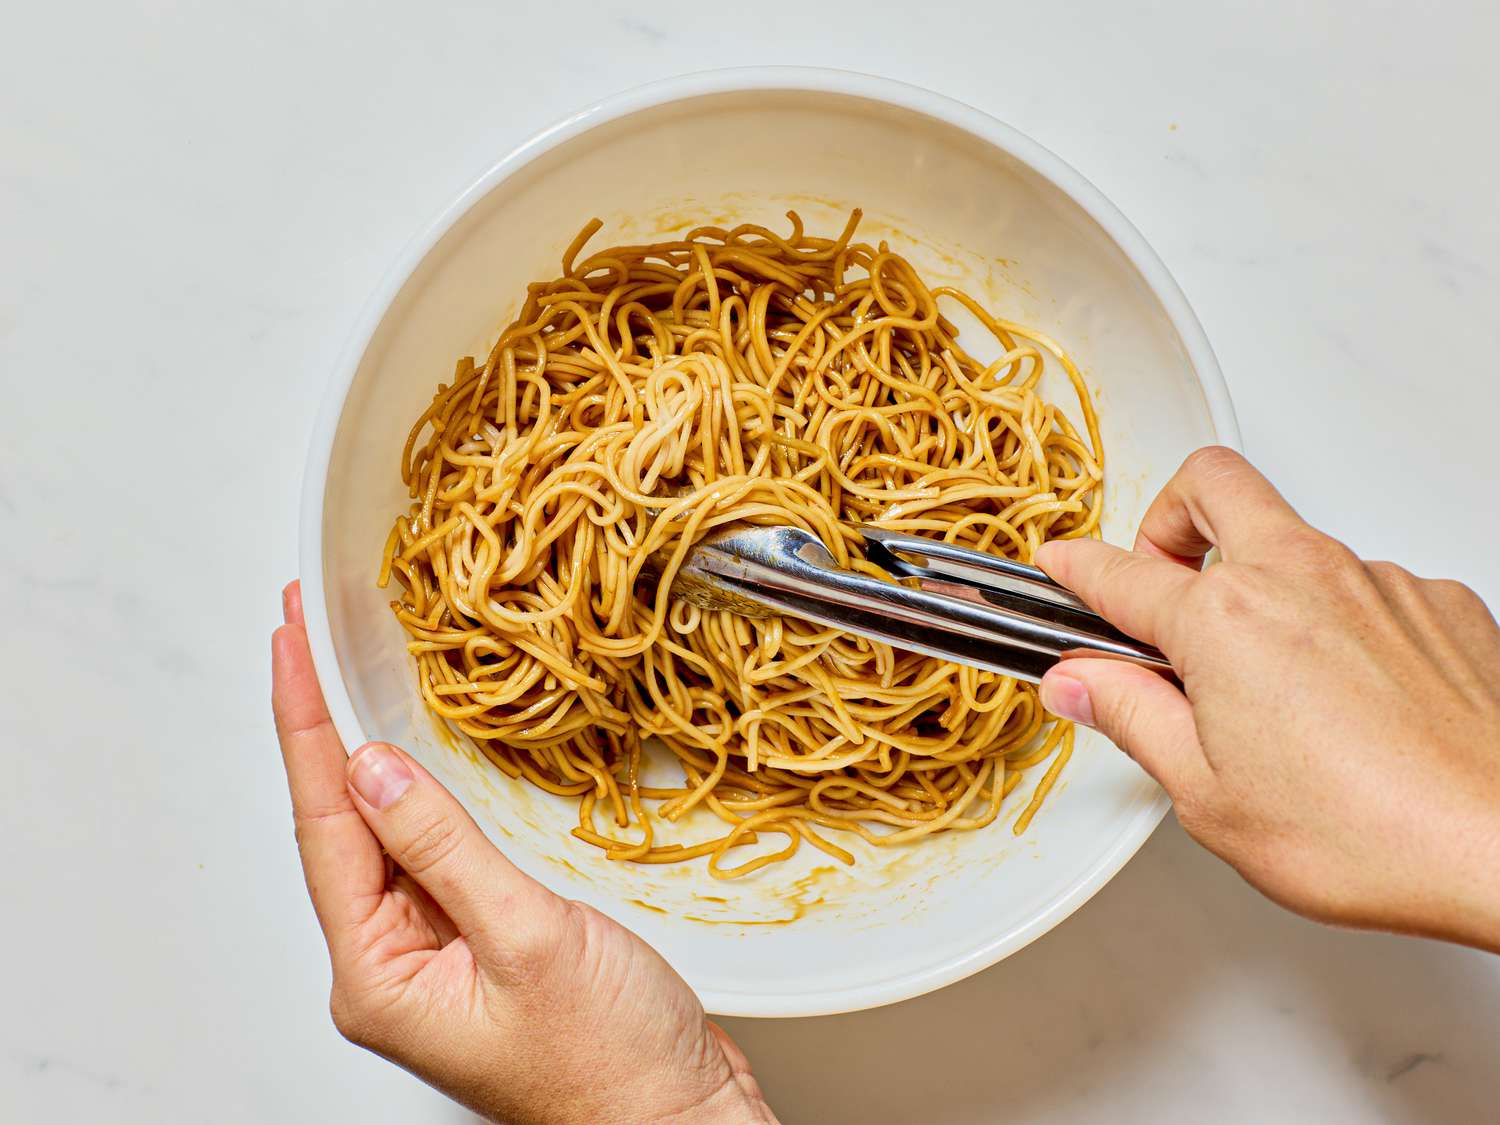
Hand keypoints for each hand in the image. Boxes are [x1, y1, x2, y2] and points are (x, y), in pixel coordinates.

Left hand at [271, 582, 774, 1123]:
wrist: (676, 1118)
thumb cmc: (610, 1064)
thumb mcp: (526, 941)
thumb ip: (447, 850)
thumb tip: (374, 769)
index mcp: (379, 976)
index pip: (325, 826)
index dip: (305, 724)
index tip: (289, 643)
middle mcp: (395, 964)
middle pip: (344, 823)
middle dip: (325, 723)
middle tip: (305, 629)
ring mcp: (439, 951)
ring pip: (392, 831)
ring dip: (374, 748)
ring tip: (345, 667)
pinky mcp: (486, 939)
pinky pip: (442, 849)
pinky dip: (433, 789)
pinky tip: (424, 749)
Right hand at [1035, 447, 1499, 950]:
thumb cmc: (1371, 833)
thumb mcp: (1208, 795)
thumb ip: (1133, 718)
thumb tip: (1079, 682)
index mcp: (1224, 621)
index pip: (1120, 574)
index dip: (1076, 568)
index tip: (1062, 565)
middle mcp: (1299, 576)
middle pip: (1211, 484)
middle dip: (1169, 515)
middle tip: (1164, 577)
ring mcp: (1376, 580)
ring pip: (1294, 541)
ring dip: (1262, 582)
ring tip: (1272, 681)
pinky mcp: (1437, 601)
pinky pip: (1366, 583)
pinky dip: (1338, 619)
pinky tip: (1350, 698)